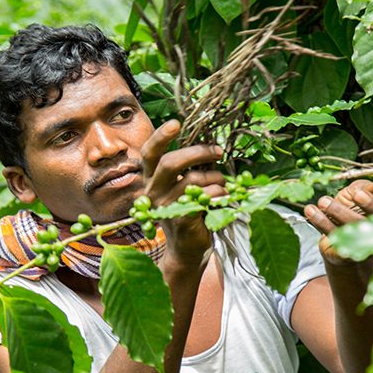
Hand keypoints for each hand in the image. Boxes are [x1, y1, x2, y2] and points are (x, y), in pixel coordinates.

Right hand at [141, 120, 224, 262]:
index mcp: (151, 179)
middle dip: (198, 152)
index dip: (160, 137)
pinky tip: (223, 197)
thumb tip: (210, 146)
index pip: (149, 153)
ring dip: (215, 178)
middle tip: (218, 151)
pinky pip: (204, 197)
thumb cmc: (189, 211)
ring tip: (223, 185)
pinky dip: (219, 194)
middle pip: (170, 163)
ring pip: (193, 180)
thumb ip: (188, 168)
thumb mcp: (183, 186)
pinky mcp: (180, 219)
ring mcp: (165, 207)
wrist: (187, 249)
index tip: (175, 123)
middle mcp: (153, 191)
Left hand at [303, 180, 372, 266]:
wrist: (338, 242)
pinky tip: (310, 210)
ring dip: (333, 213)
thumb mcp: (359, 196)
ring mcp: (358, 246)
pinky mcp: (343, 253)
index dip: (372, 203)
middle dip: (348, 210)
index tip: (358, 194)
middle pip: (364, 223)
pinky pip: (331, 235)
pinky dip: (319, 221)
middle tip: (337, 198)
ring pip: (346, 230)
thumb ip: (367, 188)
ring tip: (321, 201)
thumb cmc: (351, 213)